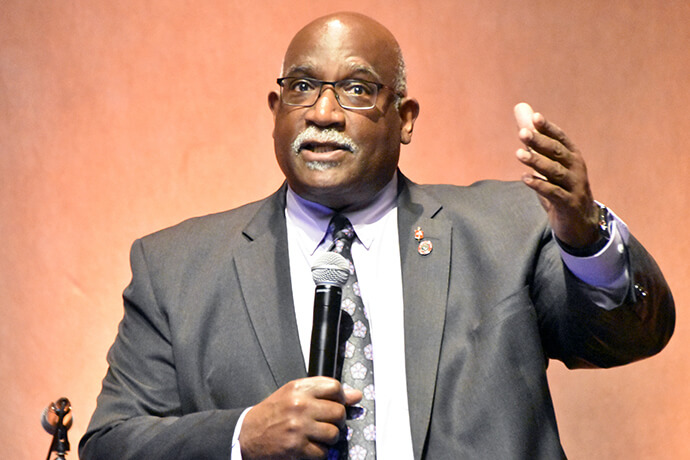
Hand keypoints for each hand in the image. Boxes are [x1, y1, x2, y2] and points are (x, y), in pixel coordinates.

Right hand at [239, 377, 361, 459]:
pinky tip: (307, 446)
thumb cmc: (272, 413)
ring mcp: (299, 428)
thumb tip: (355, 396)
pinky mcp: (297, 448)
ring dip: (328, 438)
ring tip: (316, 436)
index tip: (338, 403)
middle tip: (325, 422)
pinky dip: (318, 452)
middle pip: (339, 412)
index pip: (334, 387)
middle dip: (336, 420)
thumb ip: (323, 392)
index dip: (341, 397)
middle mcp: (299, 406)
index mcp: (298, 389)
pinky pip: (323, 452)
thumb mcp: (293, 394)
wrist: (247, 435)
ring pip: (334, 434)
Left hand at [514, 102, 599, 247]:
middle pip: (557, 152)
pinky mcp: (568, 203)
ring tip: (519, 154)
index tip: (534, 117)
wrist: (580, 222)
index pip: (560, 138)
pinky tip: (525, 178)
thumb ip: (533, 137)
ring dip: (537, 162)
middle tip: (522, 133)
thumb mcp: (548, 163)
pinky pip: (554, 192)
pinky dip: (540, 185)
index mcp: (572, 156)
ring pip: (555, 171)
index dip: (548, 128)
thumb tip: (520, 108)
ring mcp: (574, 186)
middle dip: (540, 141)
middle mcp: (575, 168)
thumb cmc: (561, 187)